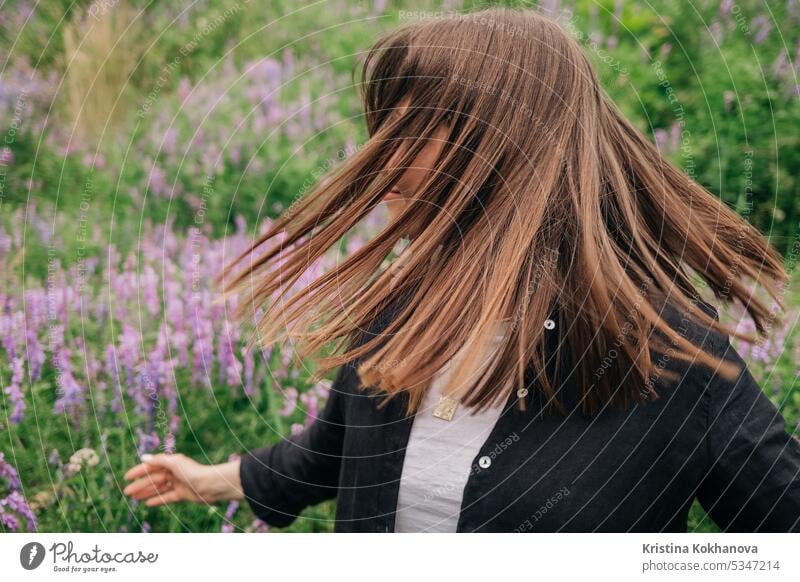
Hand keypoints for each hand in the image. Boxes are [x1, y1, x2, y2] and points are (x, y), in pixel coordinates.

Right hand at [123, 453, 243, 506]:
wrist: (211, 485)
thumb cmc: (193, 472)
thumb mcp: (174, 463)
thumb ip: (159, 460)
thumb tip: (144, 457)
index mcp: (172, 462)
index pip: (151, 466)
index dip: (139, 471)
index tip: (127, 477)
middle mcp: (174, 472)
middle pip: (154, 478)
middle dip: (140, 484)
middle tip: (126, 492)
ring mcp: (178, 483)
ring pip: (159, 488)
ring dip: (146, 492)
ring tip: (134, 498)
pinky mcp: (182, 494)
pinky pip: (167, 497)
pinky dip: (158, 499)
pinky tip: (147, 503)